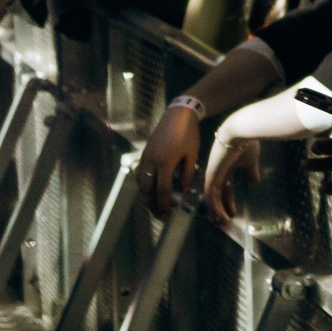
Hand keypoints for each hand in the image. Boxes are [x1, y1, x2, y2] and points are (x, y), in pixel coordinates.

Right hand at [137, 100, 203, 218]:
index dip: (164, 205)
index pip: (162, 190)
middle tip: (160, 215)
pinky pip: (139, 173)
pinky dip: (143, 185)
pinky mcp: (144, 153)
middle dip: (152, 205)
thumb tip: (182, 192)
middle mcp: (151, 161)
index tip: (167, 216)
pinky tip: (150, 190)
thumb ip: (187, 174)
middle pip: (147, 190)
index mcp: (165, 162)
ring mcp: (145, 157)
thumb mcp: (192, 154)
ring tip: (155, 205)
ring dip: (146, 196)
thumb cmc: (188, 133)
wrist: (177, 114)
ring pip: (140, 182)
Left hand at [202, 131, 260, 225]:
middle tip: (225, 222)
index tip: (234, 212)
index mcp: (226, 169)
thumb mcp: (251, 160)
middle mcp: (217, 173)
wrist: (241, 131)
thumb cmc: (247, 142)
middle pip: (217, 195)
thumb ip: (250, 170)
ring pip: (212, 198)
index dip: (229, 201)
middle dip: (221, 209)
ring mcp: (213, 174)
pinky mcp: (211, 175)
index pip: (226, 189)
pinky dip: (215, 206)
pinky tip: (220, 214)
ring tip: (223, 222)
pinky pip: (211, 194)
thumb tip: (254, 181)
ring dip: (217, 211)